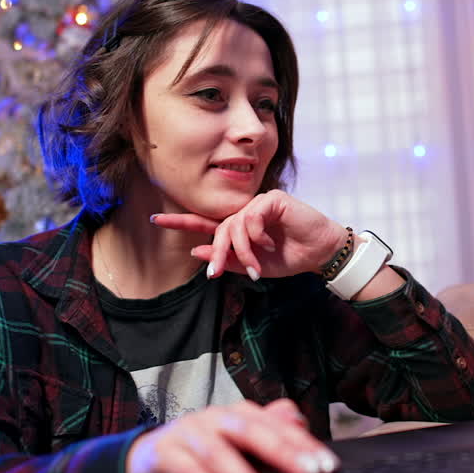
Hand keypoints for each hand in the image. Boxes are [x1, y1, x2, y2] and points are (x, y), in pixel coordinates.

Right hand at [125, 399, 337, 472]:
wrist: (150, 454)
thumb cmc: (203, 449)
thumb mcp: (237, 440)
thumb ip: (268, 429)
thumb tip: (300, 421)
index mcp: (237, 412)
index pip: (275, 423)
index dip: (302, 442)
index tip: (327, 465)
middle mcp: (215, 417)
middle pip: (251, 431)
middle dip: (283, 452)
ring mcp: (189, 433)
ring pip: (221, 456)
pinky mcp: (167, 455)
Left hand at [150, 189, 347, 279]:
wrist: (319, 253)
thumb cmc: (289, 258)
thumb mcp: (253, 267)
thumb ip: (226, 259)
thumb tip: (195, 250)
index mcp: (238, 229)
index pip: (204, 223)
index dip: (180, 222)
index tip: (154, 219)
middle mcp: (244, 213)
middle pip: (218, 229)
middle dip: (215, 253)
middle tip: (215, 273)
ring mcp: (258, 204)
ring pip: (234, 225)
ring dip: (242, 250)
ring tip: (255, 267)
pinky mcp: (272, 199)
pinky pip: (252, 216)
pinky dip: (256, 234)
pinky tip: (269, 243)